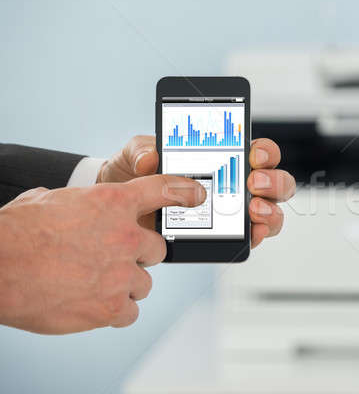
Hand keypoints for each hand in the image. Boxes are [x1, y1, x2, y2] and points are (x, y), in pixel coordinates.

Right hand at [0, 175, 204, 333]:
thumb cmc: (14, 233)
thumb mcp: (49, 200)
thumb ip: (81, 203)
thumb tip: (78, 206)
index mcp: (112, 202)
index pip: (163, 190)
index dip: (184, 191)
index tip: (197, 194)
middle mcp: (125, 236)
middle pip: (157, 250)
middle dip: (138, 255)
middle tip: (110, 259)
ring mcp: (122, 274)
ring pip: (143, 284)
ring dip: (124, 285)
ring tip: (90, 284)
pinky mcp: (112, 307)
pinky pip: (130, 312)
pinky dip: (115, 310)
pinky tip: (91, 304)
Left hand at [98, 135, 295, 247]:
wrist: (122, 210)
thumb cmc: (137, 177)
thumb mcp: (136, 156)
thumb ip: (141, 150)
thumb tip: (150, 158)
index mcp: (224, 159)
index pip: (258, 152)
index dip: (264, 151)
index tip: (253, 154)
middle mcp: (237, 185)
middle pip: (275, 181)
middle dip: (273, 181)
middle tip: (254, 182)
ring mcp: (235, 213)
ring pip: (271, 211)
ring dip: (270, 209)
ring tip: (253, 210)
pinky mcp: (226, 237)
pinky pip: (252, 238)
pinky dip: (257, 236)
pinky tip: (251, 233)